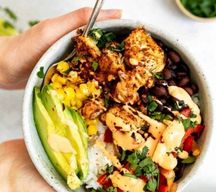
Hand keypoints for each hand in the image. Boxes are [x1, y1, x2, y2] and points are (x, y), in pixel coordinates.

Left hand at [0, 7, 121, 89]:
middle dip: (115, 51)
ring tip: (122, 75)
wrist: (5, 69)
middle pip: (99, 46)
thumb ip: (75, 21)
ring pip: (92, 62)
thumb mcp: (51, 31)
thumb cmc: (24, 48)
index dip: (117, 27)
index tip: (134, 31)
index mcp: (72, 32)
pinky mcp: (66, 75)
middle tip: (132, 59)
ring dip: (106, 68)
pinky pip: (83, 76)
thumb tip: (104, 13)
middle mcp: (73, 46)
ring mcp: (70, 61)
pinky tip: (102, 86)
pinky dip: (93, 80)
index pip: (100, 26)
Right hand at [0, 140, 137, 191]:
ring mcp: (82, 159)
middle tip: (150, 155)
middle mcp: (88, 174)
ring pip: (106, 154)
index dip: (138, 188)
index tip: (155, 182)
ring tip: (136, 140)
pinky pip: (92, 142)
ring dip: (119, 149)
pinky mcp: (74, 146)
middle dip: (132, 165)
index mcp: (89, 191)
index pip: (120, 190)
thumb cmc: (34, 190)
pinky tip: (112, 131)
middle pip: (115, 170)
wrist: (9, 166)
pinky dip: (102, 138)